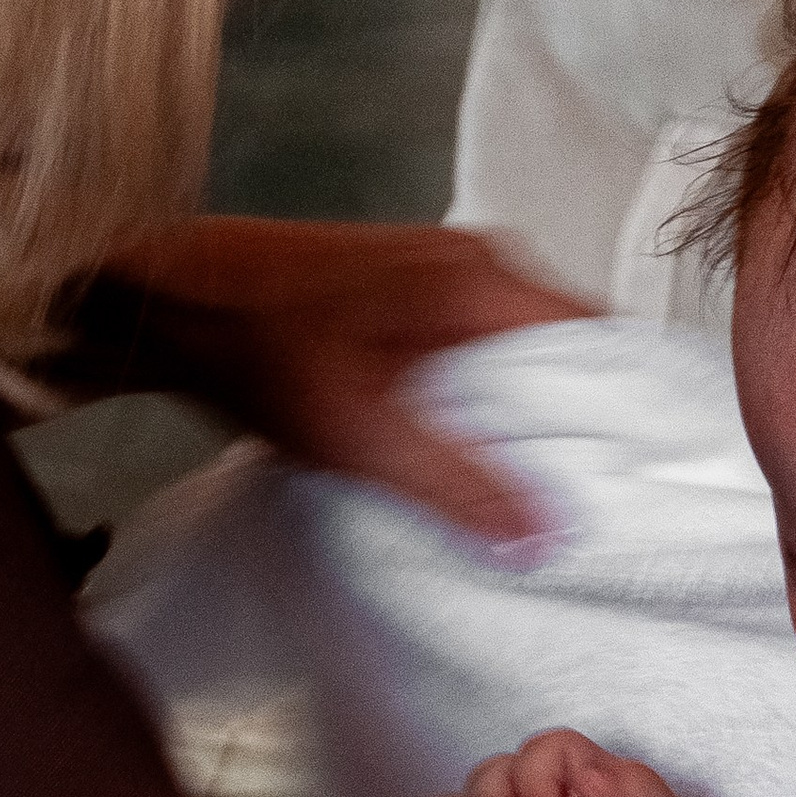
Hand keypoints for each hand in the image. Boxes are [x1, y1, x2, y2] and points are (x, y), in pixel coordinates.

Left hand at [80, 218, 589, 542]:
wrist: (161, 297)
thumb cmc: (257, 351)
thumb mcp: (361, 436)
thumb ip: (457, 483)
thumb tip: (543, 535)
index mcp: (482, 282)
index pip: (601, 335)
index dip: (624, 402)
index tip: (634, 467)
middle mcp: (474, 261)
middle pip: (563, 342)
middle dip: (574, 413)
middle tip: (581, 489)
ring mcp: (436, 267)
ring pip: (514, 345)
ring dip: (520, 404)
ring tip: (525, 476)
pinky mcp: (401, 285)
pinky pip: (472, 339)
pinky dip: (478, 388)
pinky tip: (458, 438)